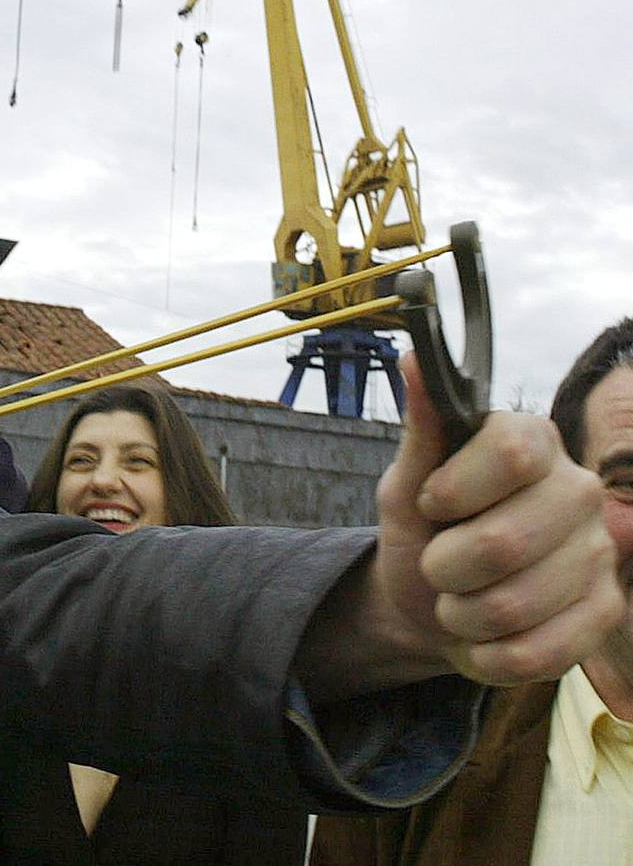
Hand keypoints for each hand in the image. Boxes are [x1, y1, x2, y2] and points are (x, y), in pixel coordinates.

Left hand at [372, 353, 623, 685]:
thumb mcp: (406, 483)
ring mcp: (600, 555)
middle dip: (444, 566)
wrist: (430, 602)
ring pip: (514, 603)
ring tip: (457, 600)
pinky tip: (481, 636)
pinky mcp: (603, 613)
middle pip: (505, 540)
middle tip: (438, 565)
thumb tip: (414, 356)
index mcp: (533, 444)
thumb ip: (421, 429)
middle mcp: (578, 492)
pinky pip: (536, 651)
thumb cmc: (423, 530)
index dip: (456, 489)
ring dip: (460, 614)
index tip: (432, 505)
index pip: (514, 451)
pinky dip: (487, 653)